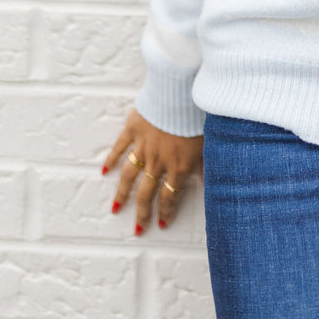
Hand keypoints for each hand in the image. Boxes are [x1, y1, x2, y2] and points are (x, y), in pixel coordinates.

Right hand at [101, 107, 203, 234]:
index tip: (162, 223)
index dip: (165, 211)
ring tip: (115, 208)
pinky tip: (104, 170)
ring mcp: (144, 145)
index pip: (170, 196)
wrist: (182, 89)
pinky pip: (120, 147)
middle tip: (137, 228)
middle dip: (141, 213)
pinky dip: (111, 158)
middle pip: (146, 192)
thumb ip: (207, 167)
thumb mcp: (209, 143)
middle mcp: (159, 160)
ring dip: (122, 193)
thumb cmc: (200, 115)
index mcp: (179, 165)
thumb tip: (213, 186)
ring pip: (129, 175)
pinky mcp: (134, 128)